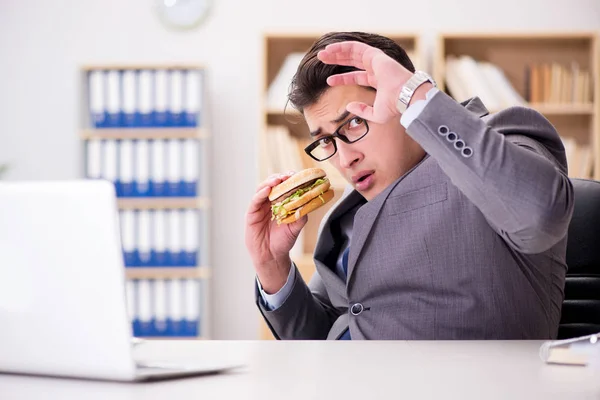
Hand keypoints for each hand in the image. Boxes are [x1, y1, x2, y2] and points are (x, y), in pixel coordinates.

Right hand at [245, 173, 307, 292]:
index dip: (289, 180)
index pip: (283, 187)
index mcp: (279, 204)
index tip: (296, 175)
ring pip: (262, 189)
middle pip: (272, 185)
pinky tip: (267, 190)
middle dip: (280, 178)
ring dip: (270, 182)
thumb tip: (309, 204)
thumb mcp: (295, 227)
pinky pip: (255, 201)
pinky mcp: (251, 214)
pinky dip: (261, 194)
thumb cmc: (283, 241)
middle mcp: (268, 203)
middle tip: (288, 176)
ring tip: (278, 180)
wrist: (272, 256)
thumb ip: (301, 215)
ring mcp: (259, 207)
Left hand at [317, 41, 413, 123]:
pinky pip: (354, 47)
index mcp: (377, 81)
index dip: (341, 78)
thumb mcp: (375, 114)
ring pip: (351, 52)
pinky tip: (330, 49)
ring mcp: (375, 60)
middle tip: (321, 61)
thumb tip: (349, 106)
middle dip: (336, 60)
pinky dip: (341, 46)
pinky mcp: (374, 54)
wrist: (404, 96)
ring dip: (336, 52)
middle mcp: (376, 69)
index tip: (328, 80)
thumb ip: (362, 110)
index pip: (356, 76)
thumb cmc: (394, 106)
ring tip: (321, 54)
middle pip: (351, 61)